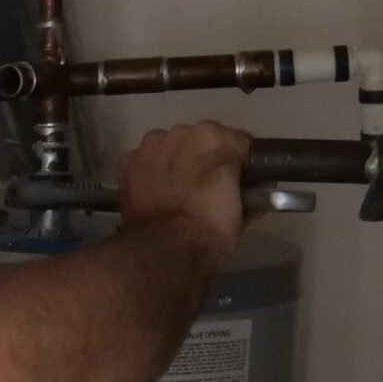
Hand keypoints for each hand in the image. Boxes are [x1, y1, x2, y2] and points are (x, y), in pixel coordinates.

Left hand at [117, 121, 253, 264]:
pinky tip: (156, 195)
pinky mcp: (128, 162)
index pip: (236, 143)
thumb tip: (254, 193)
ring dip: (176, 164)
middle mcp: (181, 132)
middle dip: (205, 161)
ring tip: (179, 194)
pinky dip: (151, 175)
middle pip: (200, 143)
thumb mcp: (244, 211)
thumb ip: (251, 192)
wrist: (165, 249)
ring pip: (170, 149)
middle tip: (208, 190)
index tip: (241, 182)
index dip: (240, 164)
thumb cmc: (211, 228)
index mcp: (215, 136)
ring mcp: (151, 146)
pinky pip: (146, 163)